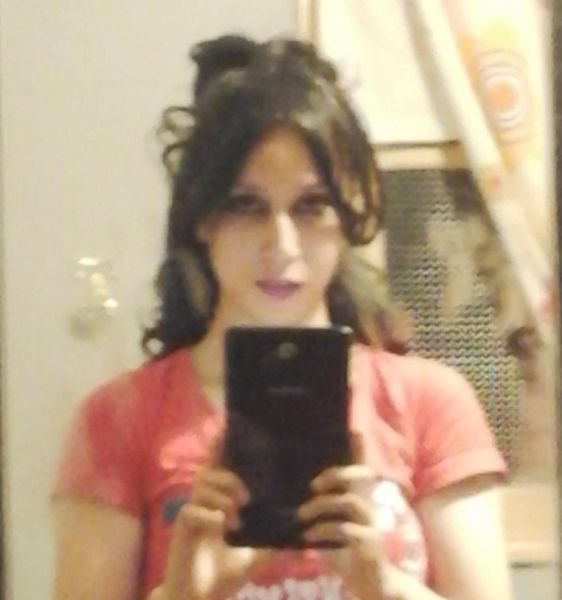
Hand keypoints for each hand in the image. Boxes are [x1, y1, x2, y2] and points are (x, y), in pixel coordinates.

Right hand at [149, 436, 270, 599]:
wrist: (199, 599)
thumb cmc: (224, 573)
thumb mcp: (256, 554)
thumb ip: (274, 541)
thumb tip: (303, 537)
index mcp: (218, 502)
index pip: (220, 468)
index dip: (222, 448)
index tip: (230, 430)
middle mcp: (203, 503)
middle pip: (209, 471)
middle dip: (229, 477)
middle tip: (248, 497)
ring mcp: (191, 515)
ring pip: (202, 486)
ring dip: (223, 496)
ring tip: (238, 513)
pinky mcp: (181, 532)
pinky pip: (191, 511)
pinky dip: (209, 515)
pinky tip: (221, 526)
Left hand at [297, 435, 386, 599]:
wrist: (373, 583)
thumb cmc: (350, 550)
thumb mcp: (335, 525)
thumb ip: (323, 508)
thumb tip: (298, 492)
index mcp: (361, 497)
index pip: (361, 466)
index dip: (359, 447)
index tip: (354, 428)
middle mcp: (370, 505)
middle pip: (361, 477)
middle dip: (336, 474)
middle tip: (313, 484)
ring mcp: (372, 523)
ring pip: (350, 502)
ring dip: (322, 506)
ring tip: (301, 514)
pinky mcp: (369, 543)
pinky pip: (346, 530)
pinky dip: (324, 531)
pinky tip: (308, 536)